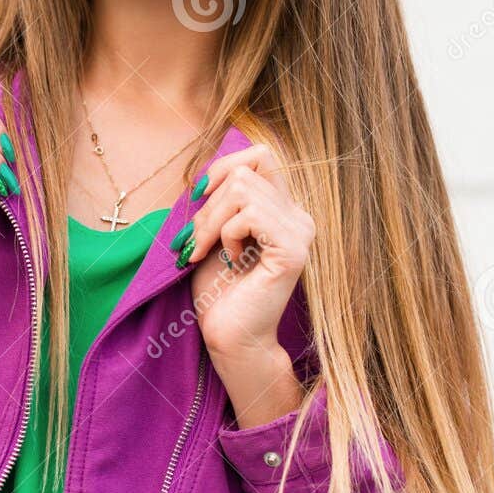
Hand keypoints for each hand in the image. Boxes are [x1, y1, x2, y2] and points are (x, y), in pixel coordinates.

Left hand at [183, 144, 314, 424]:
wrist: (229, 337)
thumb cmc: (219, 291)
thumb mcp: (214, 234)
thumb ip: (220, 201)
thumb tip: (204, 174)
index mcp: (284, 210)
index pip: (261, 155)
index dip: (224, 166)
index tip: (198, 196)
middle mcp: (299, 217)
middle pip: (244, 173)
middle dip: (208, 205)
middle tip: (192, 242)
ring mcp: (300, 232)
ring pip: (243, 191)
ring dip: (212, 221)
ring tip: (205, 252)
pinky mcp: (293, 251)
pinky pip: (251, 215)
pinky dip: (229, 234)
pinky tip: (232, 260)